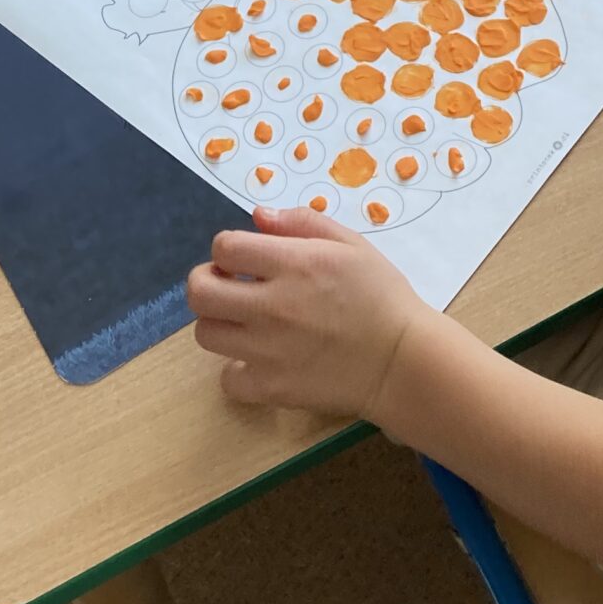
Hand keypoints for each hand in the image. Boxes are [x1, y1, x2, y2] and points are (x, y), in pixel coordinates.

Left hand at [187, 206, 432, 419]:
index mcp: (293, 264)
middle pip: (200, 291)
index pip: (224, 247)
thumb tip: (258, 216)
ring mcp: (268, 350)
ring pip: (206, 333)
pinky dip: (237, 370)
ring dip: (220, 323)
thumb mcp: (351, 244)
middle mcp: (272, 306)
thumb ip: (302, 222)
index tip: (244, 259)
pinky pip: (228, 379)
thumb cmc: (381, 296)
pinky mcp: (271, 387)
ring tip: (245, 323)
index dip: (228, 249)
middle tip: (229, 287)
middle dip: (207, 281)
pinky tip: (259, 360)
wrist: (402, 361)